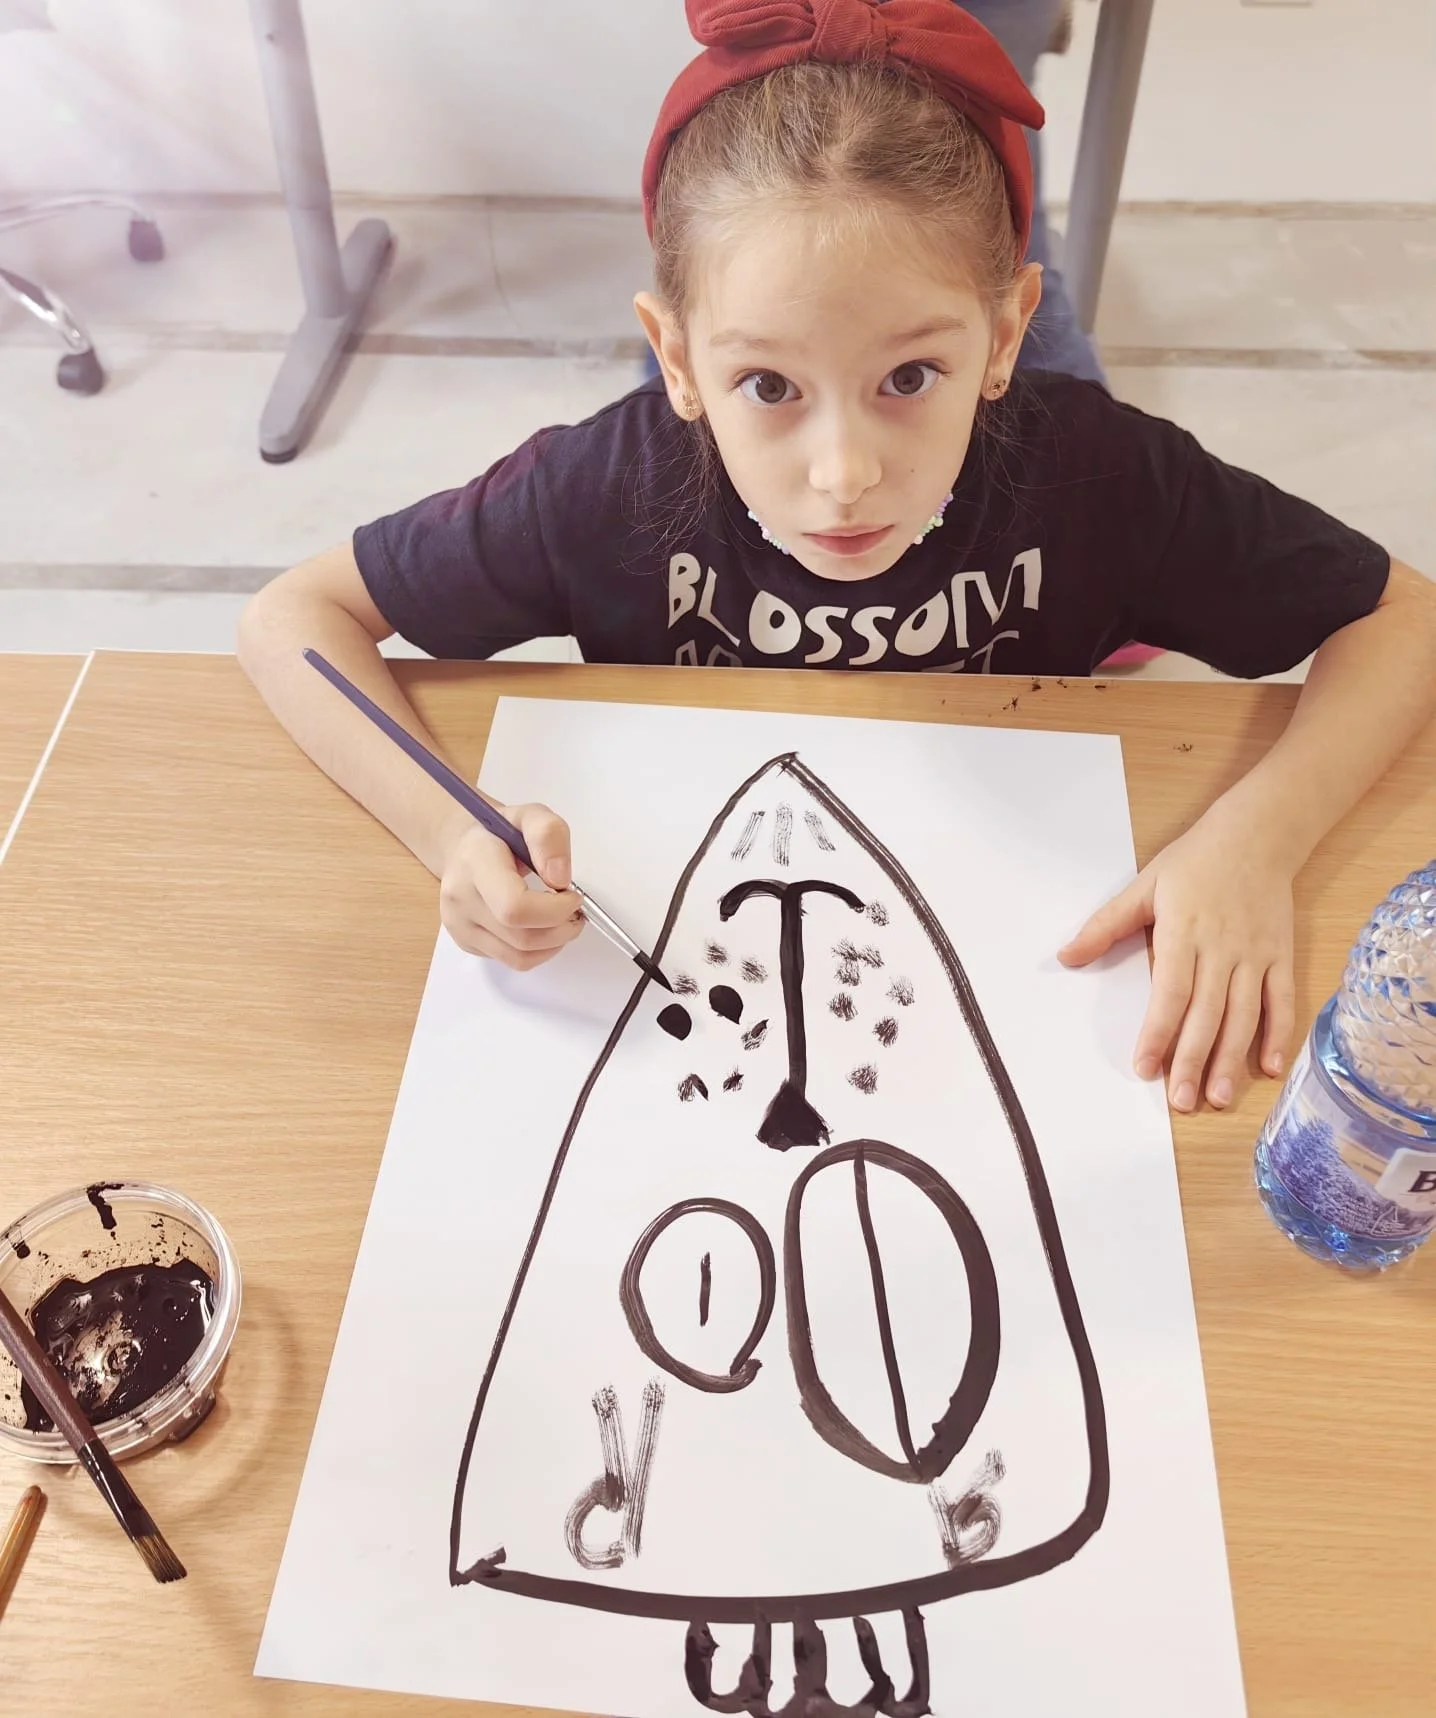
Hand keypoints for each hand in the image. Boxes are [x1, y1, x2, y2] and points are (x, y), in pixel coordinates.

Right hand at [438, 802, 584, 969]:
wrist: (466, 849)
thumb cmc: (500, 833)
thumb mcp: (531, 816)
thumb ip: (549, 836)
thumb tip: (560, 879)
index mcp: (475, 863)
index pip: (515, 907)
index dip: (554, 910)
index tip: (572, 895)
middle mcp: (461, 898)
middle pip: (522, 937)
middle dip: (562, 928)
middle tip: (576, 911)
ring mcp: (460, 925)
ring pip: (520, 957)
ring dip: (554, 943)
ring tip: (564, 919)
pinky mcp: (467, 942)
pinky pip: (512, 961)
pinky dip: (539, 951)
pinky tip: (543, 927)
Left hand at [1058, 809, 1295, 1111]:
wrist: (1257, 834)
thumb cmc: (1196, 861)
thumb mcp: (1144, 887)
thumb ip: (1106, 925)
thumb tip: (1066, 955)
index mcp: (1184, 934)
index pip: (1170, 993)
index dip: (1158, 1033)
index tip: (1145, 1067)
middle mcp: (1222, 950)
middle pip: (1207, 1014)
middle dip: (1192, 1060)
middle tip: (1180, 1100)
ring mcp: (1255, 955)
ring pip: (1244, 1016)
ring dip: (1231, 1059)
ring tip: (1218, 1097)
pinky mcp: (1280, 956)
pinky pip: (1282, 1001)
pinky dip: (1279, 1035)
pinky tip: (1269, 1068)